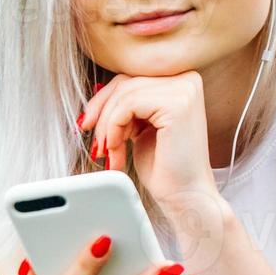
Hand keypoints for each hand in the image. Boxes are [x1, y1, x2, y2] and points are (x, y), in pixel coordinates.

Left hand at [80, 72, 218, 209]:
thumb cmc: (165, 168)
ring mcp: (184, 90)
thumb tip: (95, 90)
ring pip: (124, 94)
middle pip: (126, 82)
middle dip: (101, 112)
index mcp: (181, 82)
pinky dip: (114, 128)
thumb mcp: (141, 126)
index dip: (104, 99)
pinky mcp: (177, 104)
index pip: (131, 77)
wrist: (186, 197)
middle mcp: (186, 80)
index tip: (89, 123)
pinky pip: (128, 104)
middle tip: (95, 141)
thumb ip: (127, 105)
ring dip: (107, 125)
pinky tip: (117, 149)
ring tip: (109, 151)